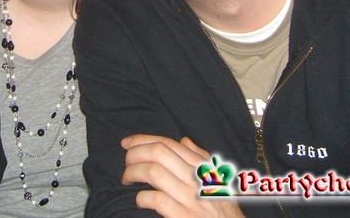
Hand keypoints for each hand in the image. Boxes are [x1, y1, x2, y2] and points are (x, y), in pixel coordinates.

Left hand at [121, 134, 244, 217]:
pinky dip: (141, 197)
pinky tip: (139, 200)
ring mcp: (190, 198)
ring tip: (127, 180)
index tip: (126, 143)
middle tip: (125, 163)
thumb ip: (200, 158)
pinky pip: (156, 199)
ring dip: (133, 173)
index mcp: (202, 166)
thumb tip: (183, 140)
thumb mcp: (218, 178)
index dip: (143, 140)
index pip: (168, 143)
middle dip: (135, 154)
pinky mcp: (184, 217)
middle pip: (158, 153)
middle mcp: (197, 178)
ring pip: (154, 172)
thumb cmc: (223, 207)